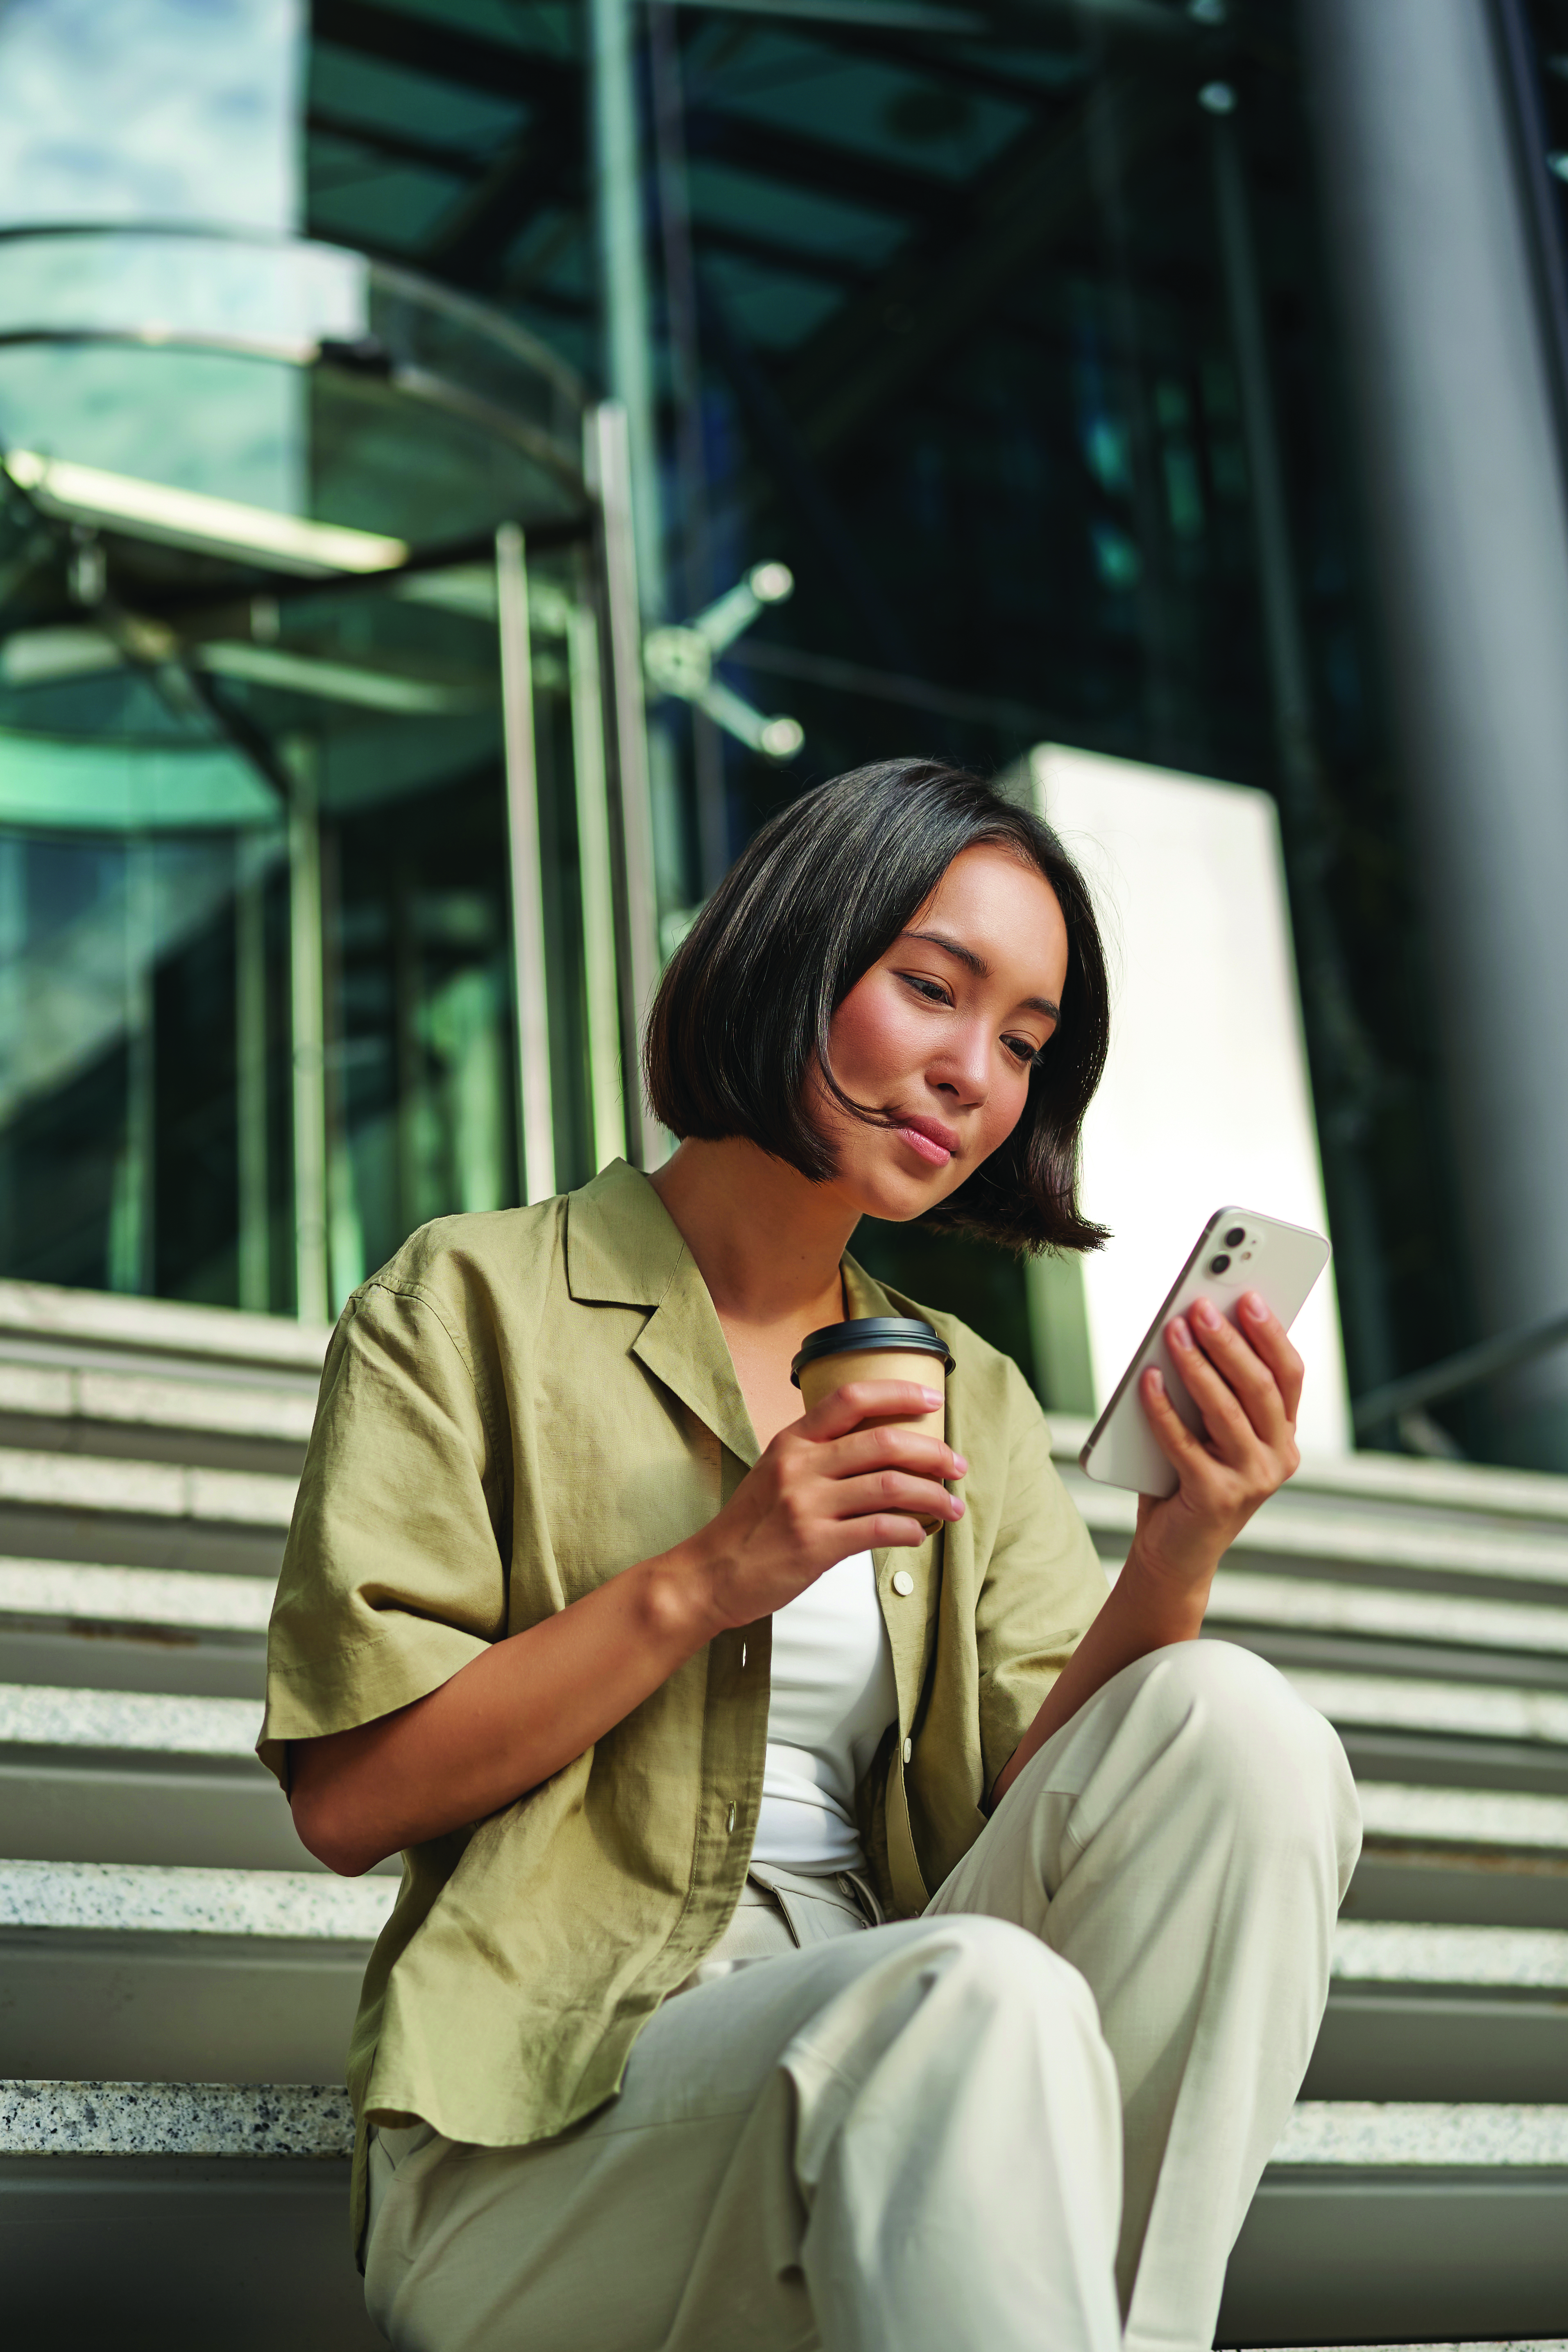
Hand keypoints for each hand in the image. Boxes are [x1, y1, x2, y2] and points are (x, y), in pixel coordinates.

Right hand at [684, 1379, 966, 1634]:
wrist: (711, 1574)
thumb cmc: (750, 1527)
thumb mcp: (775, 1473)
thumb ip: (819, 1458)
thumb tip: (879, 1455)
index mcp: (792, 1441)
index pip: (850, 1398)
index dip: (898, 1393)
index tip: (933, 1400)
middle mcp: (800, 1466)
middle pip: (884, 1442)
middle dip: (933, 1451)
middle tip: (957, 1465)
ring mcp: (807, 1505)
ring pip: (891, 1486)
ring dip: (933, 1495)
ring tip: (952, 1506)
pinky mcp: (815, 1545)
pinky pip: (879, 1529)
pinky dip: (910, 1530)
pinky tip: (920, 1534)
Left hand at [1129, 1291, 1302, 1607]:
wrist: (1175, 1553)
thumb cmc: (1188, 1479)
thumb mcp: (1210, 1431)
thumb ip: (1214, 1391)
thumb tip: (1191, 1327)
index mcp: (1284, 1435)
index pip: (1289, 1375)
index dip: (1271, 1334)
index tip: (1249, 1295)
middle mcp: (1279, 1457)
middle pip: (1260, 1387)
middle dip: (1230, 1340)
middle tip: (1201, 1305)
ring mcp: (1252, 1481)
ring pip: (1227, 1410)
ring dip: (1198, 1365)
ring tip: (1173, 1330)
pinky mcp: (1217, 1498)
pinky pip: (1185, 1443)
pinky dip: (1163, 1408)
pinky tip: (1146, 1379)